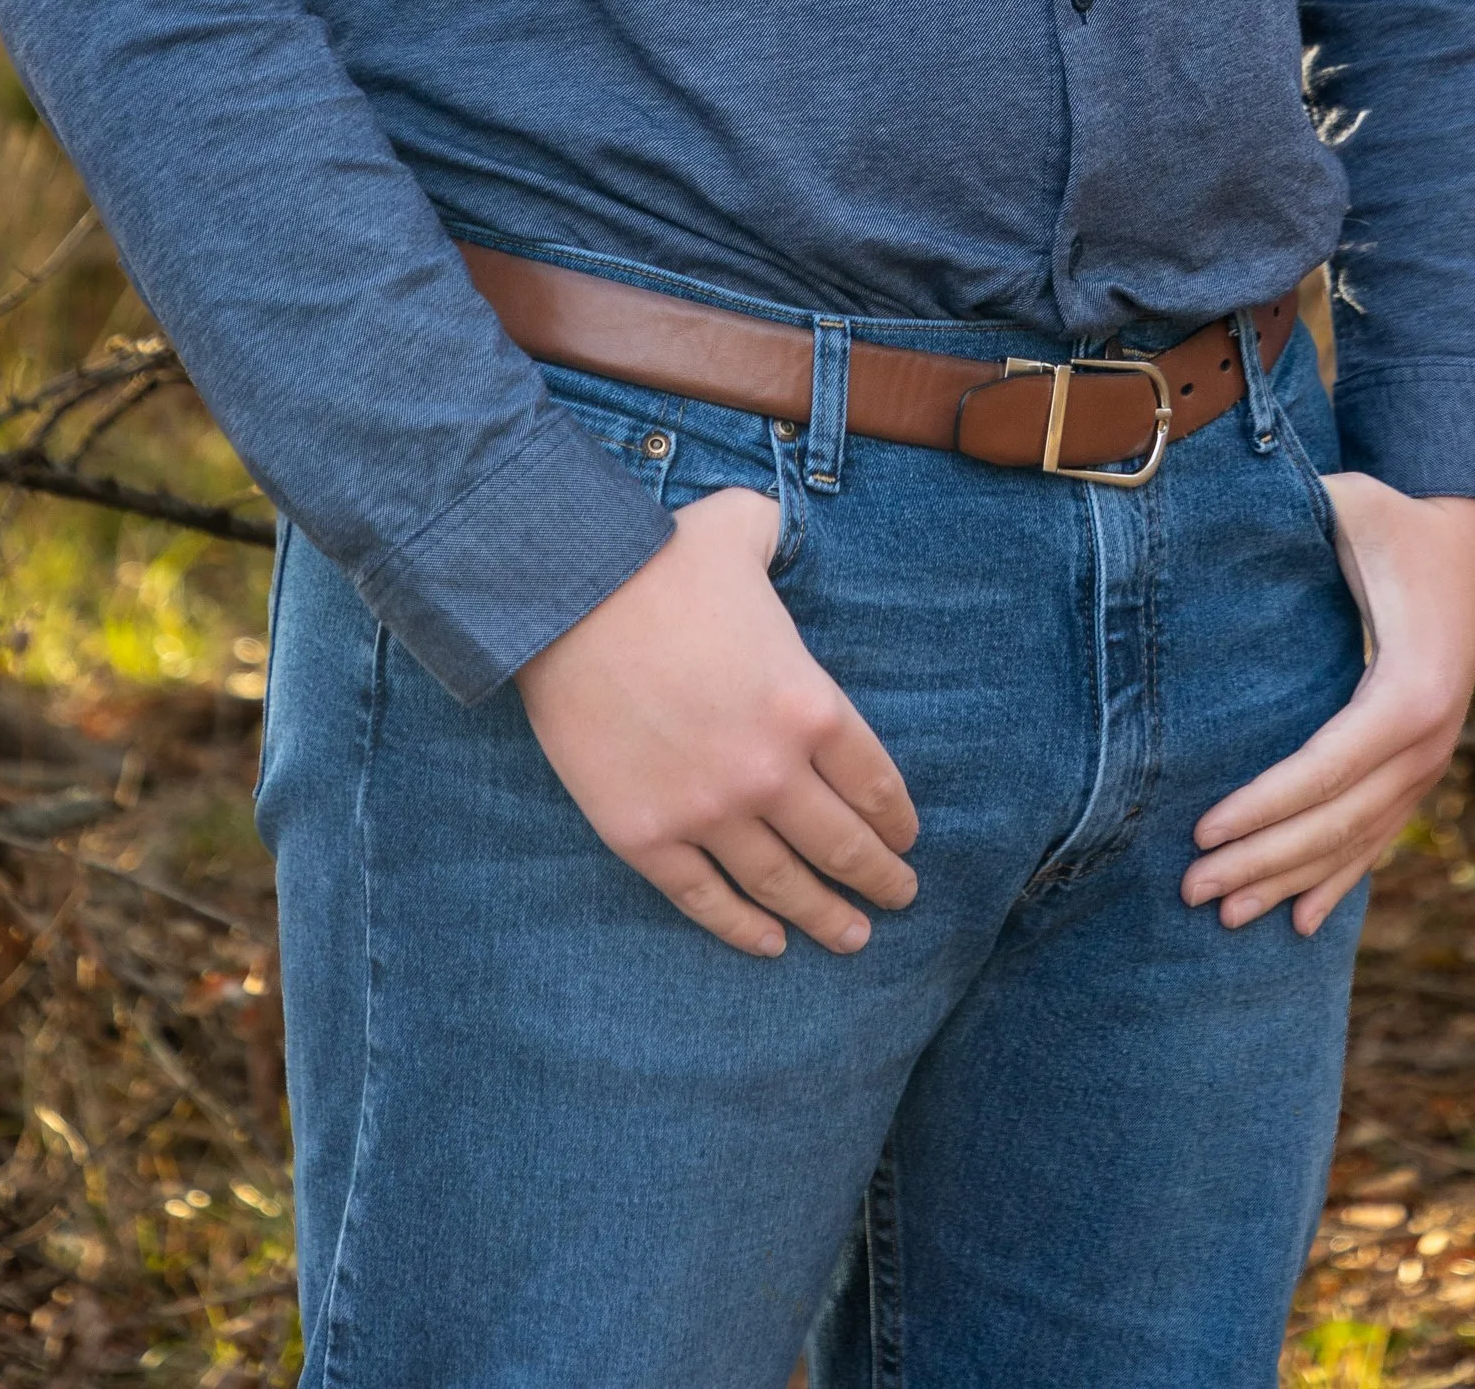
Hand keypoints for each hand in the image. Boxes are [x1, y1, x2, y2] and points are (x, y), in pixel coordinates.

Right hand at [516, 484, 919, 959]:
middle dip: (879, 878)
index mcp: (810, 704)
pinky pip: (705, 900)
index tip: (907, 838)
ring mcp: (707, 811)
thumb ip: (776, 537)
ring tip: (851, 937)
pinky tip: (771, 944)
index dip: (897, 819)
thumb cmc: (661, 558)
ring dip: (824, 916)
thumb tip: (778, 530)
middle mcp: (771, 771)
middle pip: (842, 845)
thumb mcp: (745, 529)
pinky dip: (742, 929)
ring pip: (782, 884)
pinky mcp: (646, 836)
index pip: (875, 782)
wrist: (567, 598)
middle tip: (900, 897)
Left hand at [1184, 475, 1474, 936]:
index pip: (1326, 767)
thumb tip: (1209, 512)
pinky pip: (1379, 835)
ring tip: (1226, 919)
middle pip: (1337, 821)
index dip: (1264, 806)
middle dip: (1262, 860)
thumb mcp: (1348, 504)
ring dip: (1290, 881)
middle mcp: (1430, 740)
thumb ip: (1290, 512)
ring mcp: (1432, 760)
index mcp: (1412, 689)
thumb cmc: (1395, 518)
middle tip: (1192, 890)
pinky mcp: (1424, 766)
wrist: (1472, 537)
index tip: (1201, 830)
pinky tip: (1300, 919)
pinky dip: (1338, 879)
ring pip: (1356, 841)